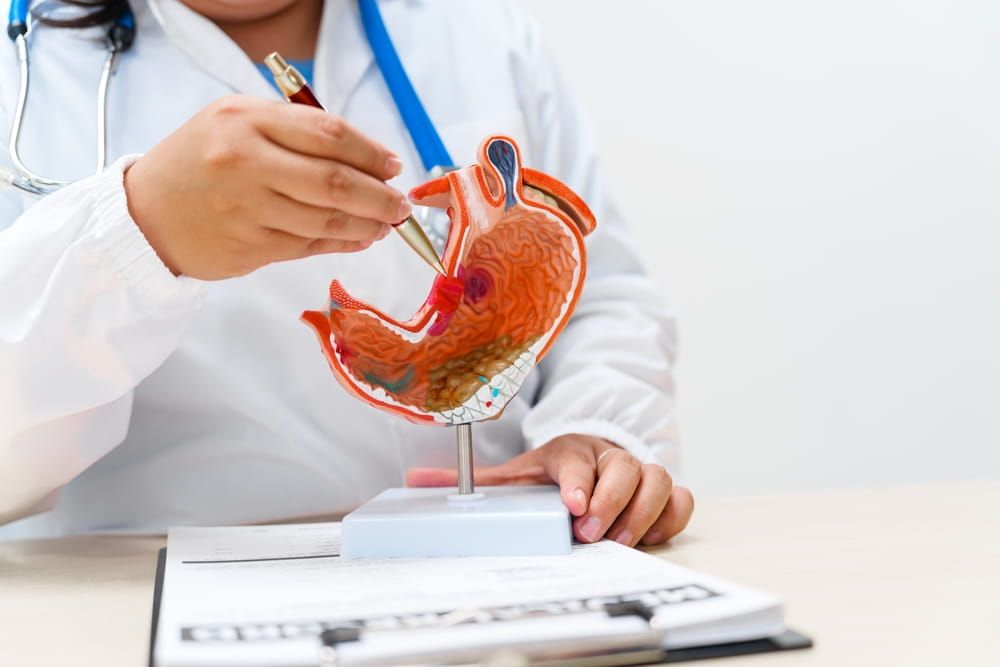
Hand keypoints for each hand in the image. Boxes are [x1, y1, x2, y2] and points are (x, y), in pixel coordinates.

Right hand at [124, 94, 409, 279]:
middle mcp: (245, 162)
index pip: (328, 134)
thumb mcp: (235, 122)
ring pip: (327, 219)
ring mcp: (246, 209)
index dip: (370, 152)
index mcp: (245, 120)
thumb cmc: (200, 163)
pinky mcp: (249, 247)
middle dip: (379, 195)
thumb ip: (293, 130)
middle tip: (401, 204)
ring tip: (385, 223)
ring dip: (367, 224)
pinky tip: (359, 238)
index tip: (392, 165)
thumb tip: (365, 157)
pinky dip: (342, 242)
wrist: (145, 215)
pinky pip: (310, 245)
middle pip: (335, 181)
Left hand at [406, 434, 693, 546]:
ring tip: (620, 540)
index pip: (577, 460)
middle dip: (611, 503)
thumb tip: (417, 480)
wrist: (589, 454)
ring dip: (642, 511)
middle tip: (591, 533)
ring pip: (659, 479)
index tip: (573, 507)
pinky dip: (672, 515)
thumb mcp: (515, 475)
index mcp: (569, 451)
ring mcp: (639, 471)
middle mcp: (608, 456)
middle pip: (625, 469)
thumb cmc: (552, 472)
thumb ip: (476, 481)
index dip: (579, 482)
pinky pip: (682, 498)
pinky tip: (650, 533)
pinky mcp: (662, 491)